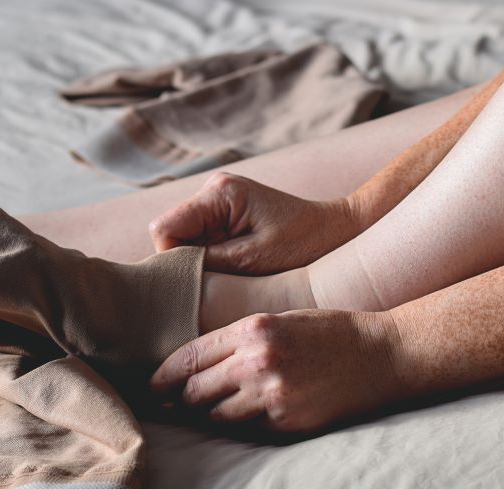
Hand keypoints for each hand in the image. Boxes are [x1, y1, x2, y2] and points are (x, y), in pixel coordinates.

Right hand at [148, 172, 361, 274]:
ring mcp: (219, 202)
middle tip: (221, 281)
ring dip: (202, 263)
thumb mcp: (254, 260)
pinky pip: (202, 242)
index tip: (199, 282)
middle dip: (188, 262)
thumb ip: (208, 264)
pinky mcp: (227, 216)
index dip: (172, 261)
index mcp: (220, 193)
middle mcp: (214, 190)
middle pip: (171, 235)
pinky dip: (213, 260)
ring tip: (235, 274)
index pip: (164, 229)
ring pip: (184, 241)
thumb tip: (170, 277)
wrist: (339, 231)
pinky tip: (238, 269)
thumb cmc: (305, 244)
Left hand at [150, 309, 404, 431]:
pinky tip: (244, 421)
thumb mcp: (280, 320)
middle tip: (168, 408)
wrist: (383, 355)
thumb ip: (238, 340)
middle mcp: (257, 362)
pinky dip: (239, 428)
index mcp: (252, 330)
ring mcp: (272, 395)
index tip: (152, 388)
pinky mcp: (288, 422)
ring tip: (206, 415)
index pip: (189, 358)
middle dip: (178, 401)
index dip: (163, 377)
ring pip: (215, 417)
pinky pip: (247, 431)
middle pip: (194, 391)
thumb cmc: (330, 333)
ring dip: (207, 417)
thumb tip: (196, 368)